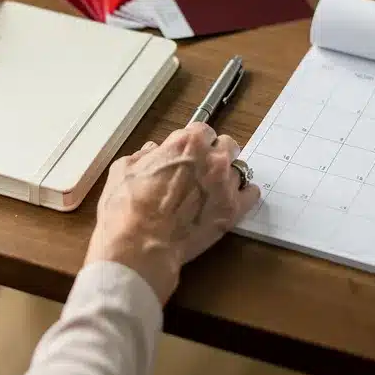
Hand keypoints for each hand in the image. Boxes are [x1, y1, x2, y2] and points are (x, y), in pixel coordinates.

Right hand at [85, 122, 260, 302]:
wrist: (139, 245)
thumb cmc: (127, 207)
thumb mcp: (123, 170)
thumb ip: (143, 156)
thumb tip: (152, 152)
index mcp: (186, 143)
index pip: (202, 130)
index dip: (193, 142)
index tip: (188, 152)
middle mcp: (212, 159)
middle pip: (227, 145)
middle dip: (216, 153)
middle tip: (202, 169)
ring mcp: (225, 185)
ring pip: (238, 170)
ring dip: (226, 176)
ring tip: (211, 190)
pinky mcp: (232, 211)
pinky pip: (251, 194)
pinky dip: (242, 195)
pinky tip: (229, 200)